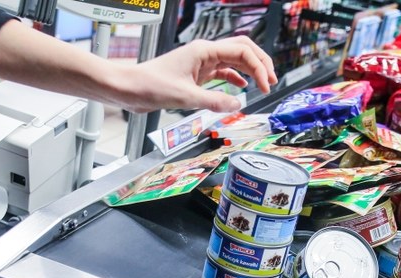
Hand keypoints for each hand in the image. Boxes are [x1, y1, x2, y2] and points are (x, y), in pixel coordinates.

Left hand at [114, 36, 277, 112]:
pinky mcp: (196, 74)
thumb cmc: (149, 85)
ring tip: (263, 84)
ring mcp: (200, 62)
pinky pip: (222, 71)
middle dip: (260, 63)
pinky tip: (241, 88)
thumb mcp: (185, 97)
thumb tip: (237, 104)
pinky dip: (235, 78)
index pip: (242, 51)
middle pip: (242, 50)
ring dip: (250, 70)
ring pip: (234, 60)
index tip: (266, 85)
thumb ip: (214, 101)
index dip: (259, 67)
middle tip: (272, 80)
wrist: (129, 88)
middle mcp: (204, 53)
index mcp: (203, 51)